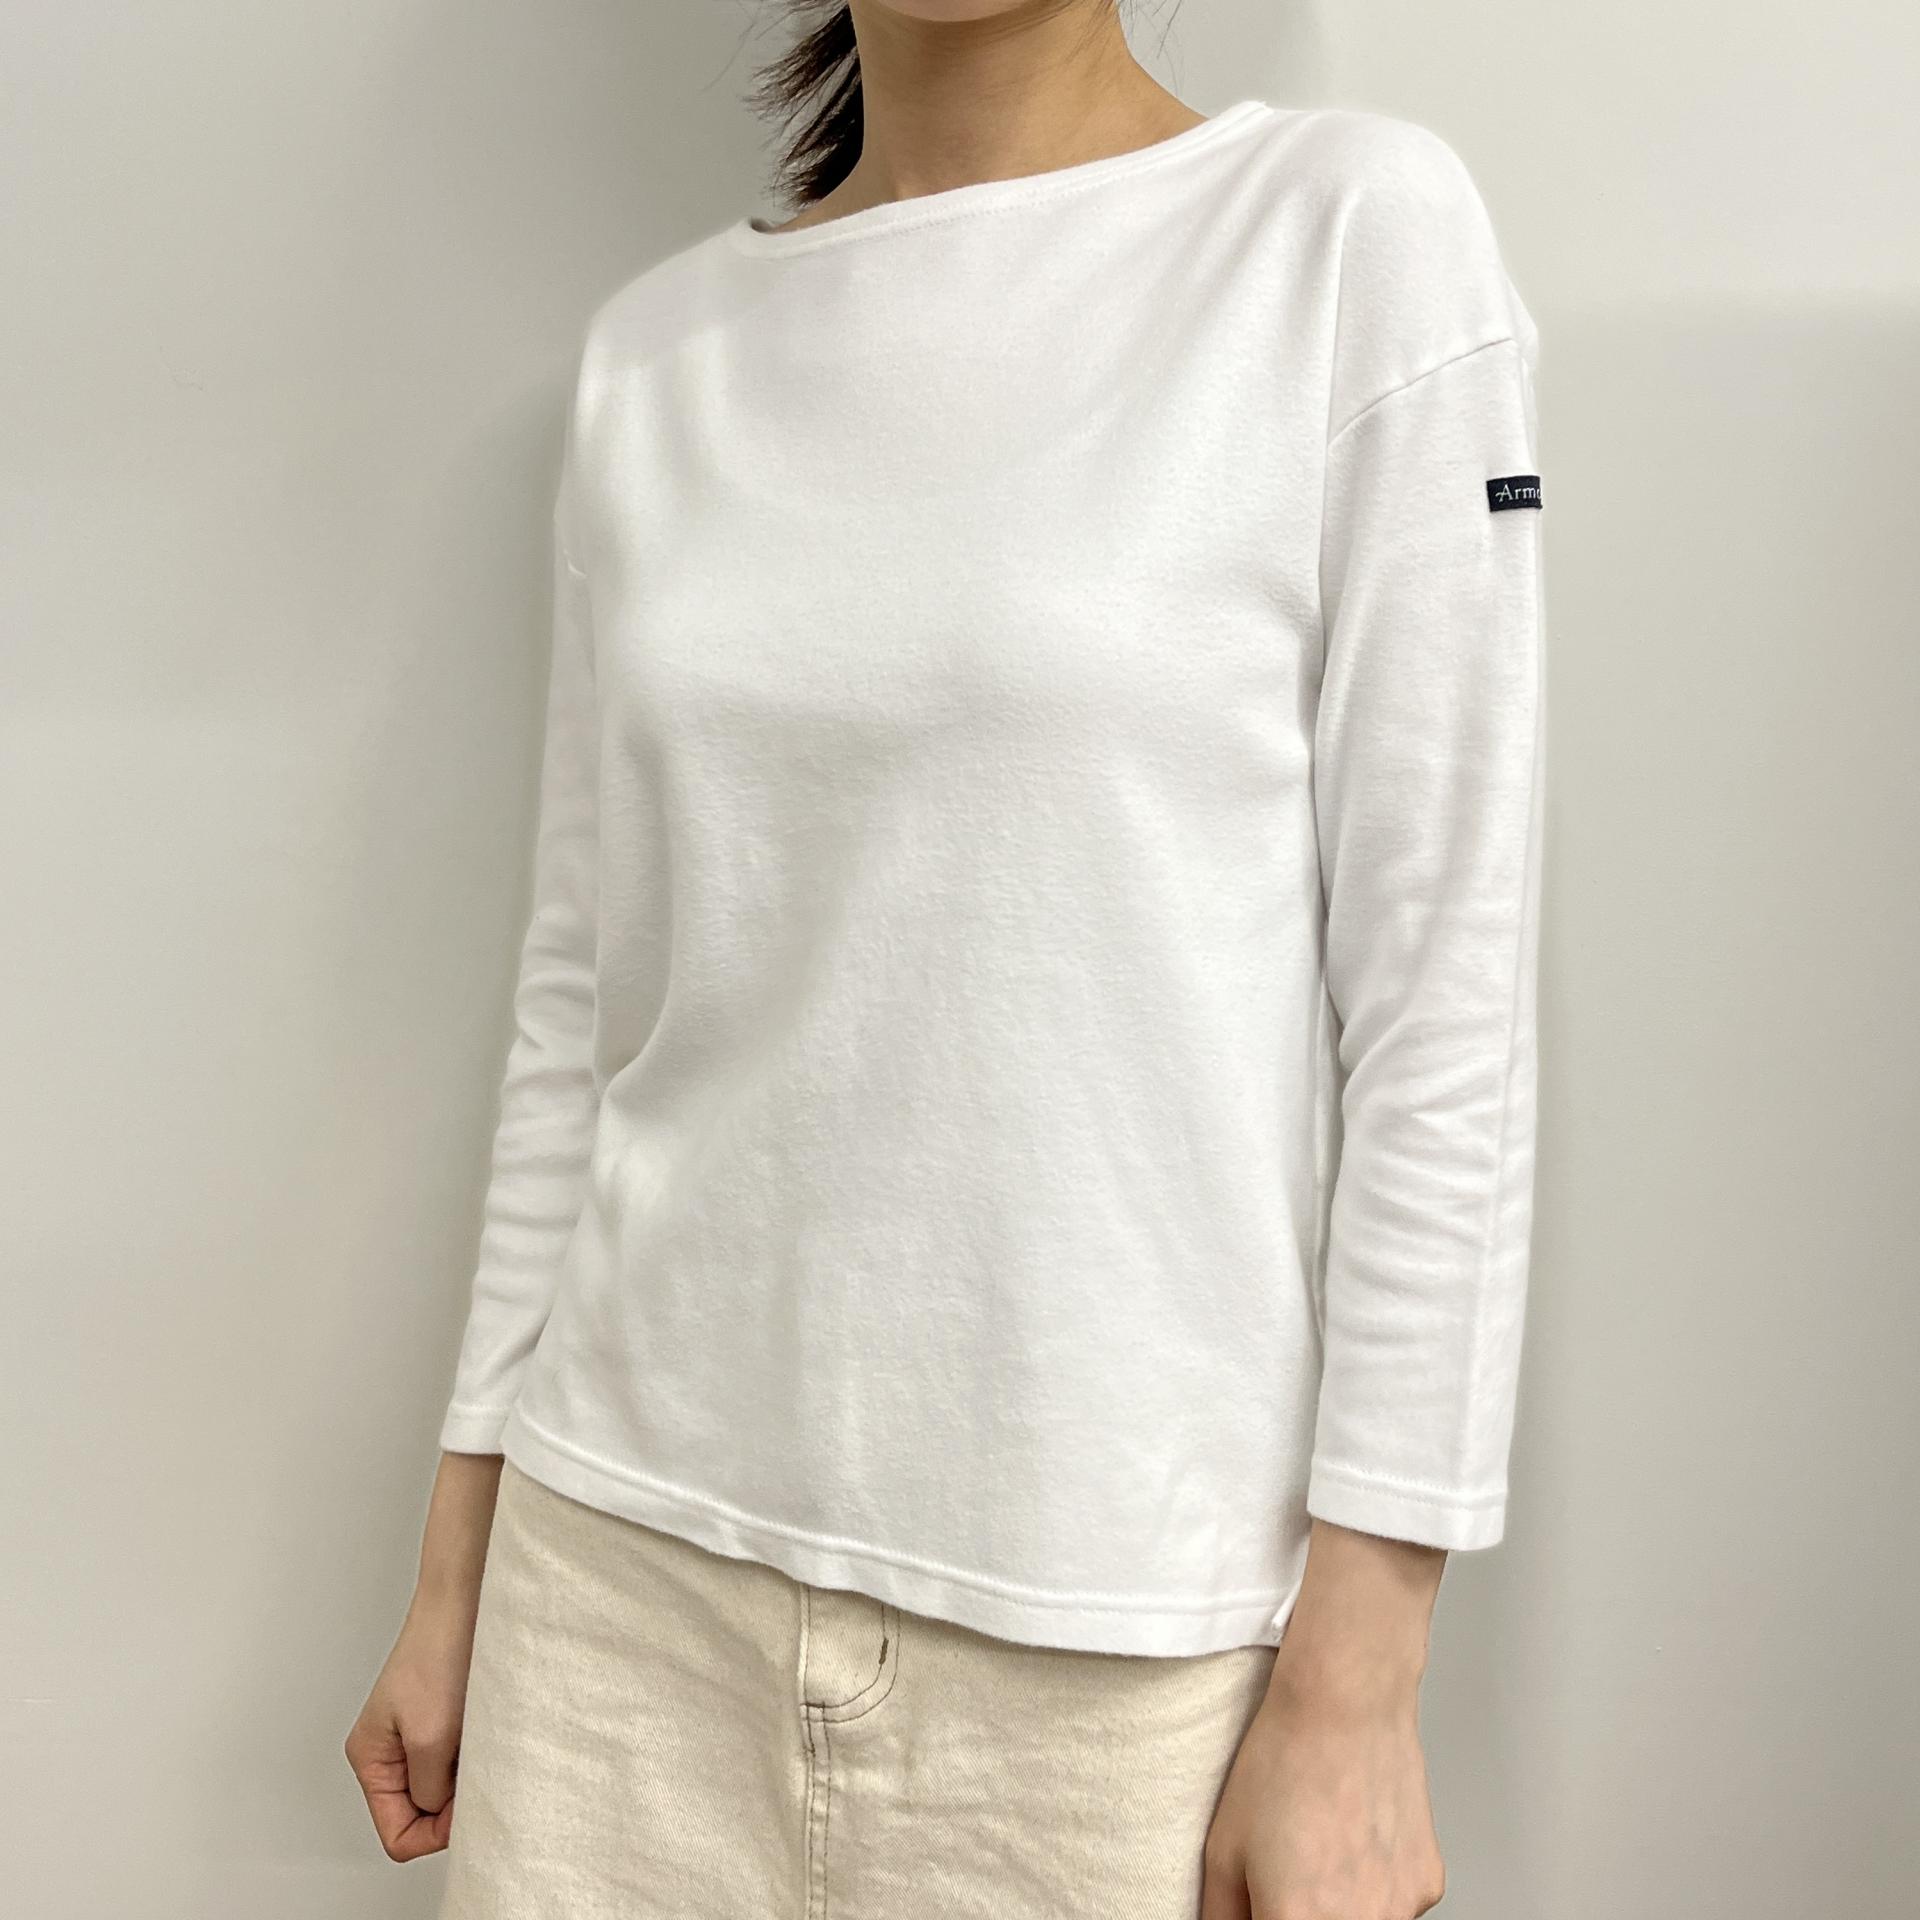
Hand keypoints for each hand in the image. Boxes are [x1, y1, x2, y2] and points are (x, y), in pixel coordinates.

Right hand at [343, 1450, 502, 1860]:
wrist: (465, 1599)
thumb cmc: (441, 1653)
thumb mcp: (431, 1738)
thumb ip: (429, 1791)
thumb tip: (439, 1816)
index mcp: (371, 1758)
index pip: (396, 1834)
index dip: (433, 1831)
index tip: (463, 1805)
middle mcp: (389, 1751)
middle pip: (419, 1814)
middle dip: (451, 1804)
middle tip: (476, 1767)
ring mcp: (416, 1734)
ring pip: (442, 1788)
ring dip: (465, 1775)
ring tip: (477, 1738)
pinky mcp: (443, 1718)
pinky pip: (457, 1760)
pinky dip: (473, 1753)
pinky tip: (483, 1728)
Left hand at [1200, 1518, 1447, 1917]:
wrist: (1346, 1700)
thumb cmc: (1283, 1761)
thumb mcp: (1223, 1849)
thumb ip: (1221, 1915)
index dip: (1264, 1917)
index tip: (1262, 1900)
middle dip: (1297, 1912)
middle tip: (1285, 1871)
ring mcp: (1401, 1910)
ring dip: (1336, 1905)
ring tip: (1318, 1846)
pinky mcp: (1427, 1885)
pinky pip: (1392, 1904)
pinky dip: (1370, 1886)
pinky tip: (1352, 1834)